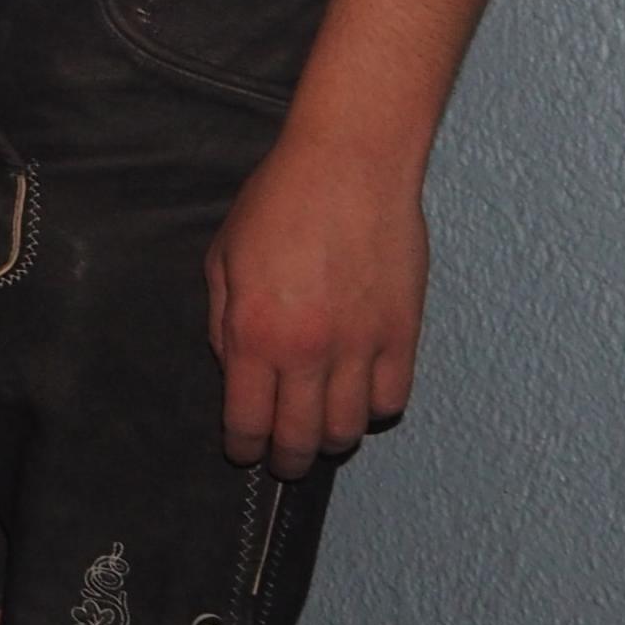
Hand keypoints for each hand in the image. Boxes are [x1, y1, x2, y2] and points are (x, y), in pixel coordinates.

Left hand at [205, 122, 430, 476]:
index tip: (244, 450)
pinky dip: (375, 407)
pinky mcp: (403, 335)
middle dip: (286, 459)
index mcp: (253, 334)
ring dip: (331, 438)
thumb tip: (232, 366)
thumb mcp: (223, 257)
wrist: (349, 164)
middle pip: (299, 439)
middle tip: (283, 459)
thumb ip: (222, 321)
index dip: (244, 446)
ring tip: (320, 429)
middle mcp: (306, 351)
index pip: (247, 421)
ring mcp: (359, 347)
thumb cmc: (278, 201)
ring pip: (349, 429)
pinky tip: (361, 394)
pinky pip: (392, 399)